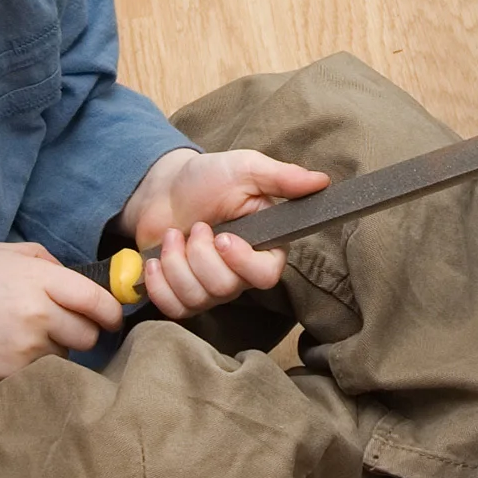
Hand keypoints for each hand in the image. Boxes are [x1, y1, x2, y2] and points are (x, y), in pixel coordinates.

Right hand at [0, 242, 122, 385]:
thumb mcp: (1, 253)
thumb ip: (44, 260)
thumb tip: (74, 276)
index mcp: (39, 279)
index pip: (98, 301)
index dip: (112, 312)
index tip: (111, 316)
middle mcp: (39, 314)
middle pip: (90, 334)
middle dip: (85, 331)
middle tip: (66, 325)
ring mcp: (27, 347)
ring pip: (67, 354)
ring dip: (57, 347)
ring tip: (26, 334)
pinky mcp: (13, 373)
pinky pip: (43, 370)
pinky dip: (36, 362)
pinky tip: (10, 348)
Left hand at [121, 148, 329, 320]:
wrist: (163, 188)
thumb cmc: (207, 178)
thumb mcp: (246, 169)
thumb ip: (282, 177)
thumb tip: (322, 181)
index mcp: (263, 247)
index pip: (266, 276)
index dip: (241, 262)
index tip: (222, 237)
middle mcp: (240, 274)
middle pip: (225, 288)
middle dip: (200, 255)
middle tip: (196, 226)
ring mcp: (210, 289)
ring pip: (198, 298)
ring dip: (176, 262)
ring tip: (174, 235)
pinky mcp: (182, 297)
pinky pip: (173, 308)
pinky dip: (158, 284)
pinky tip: (155, 260)